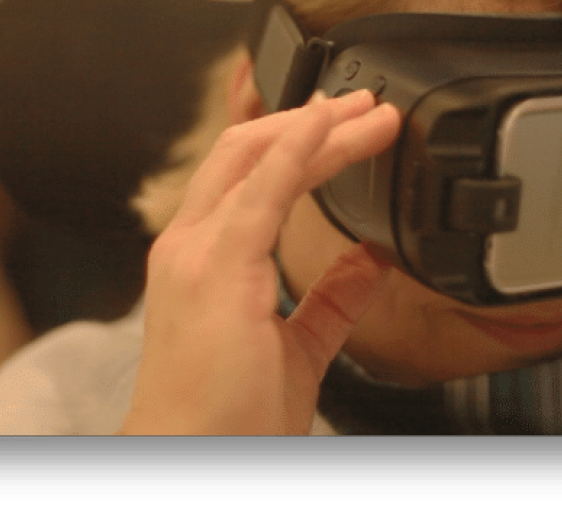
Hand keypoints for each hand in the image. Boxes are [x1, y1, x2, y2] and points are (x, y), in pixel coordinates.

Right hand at [121, 89, 400, 433]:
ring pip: (258, 159)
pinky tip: (329, 123)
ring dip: (319, 128)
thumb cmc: (228, 418)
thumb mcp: (297, 345)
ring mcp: (198, 252)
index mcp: (199, 262)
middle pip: (243, 152)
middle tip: (364, 105)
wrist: (191, 455)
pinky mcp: (219, 266)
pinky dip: (298, 147)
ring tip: (371, 114)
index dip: (290, 143)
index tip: (339, 126)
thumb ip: (331, 298)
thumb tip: (371, 261)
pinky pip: (263, 189)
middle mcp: (190, 246)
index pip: (241, 178)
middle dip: (305, 120)